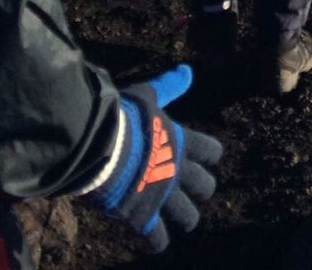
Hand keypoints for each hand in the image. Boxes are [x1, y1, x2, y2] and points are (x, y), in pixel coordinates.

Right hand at [82, 64, 221, 252]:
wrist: (100, 148)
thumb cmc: (123, 117)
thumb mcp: (148, 96)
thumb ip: (168, 86)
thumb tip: (188, 70)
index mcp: (181, 142)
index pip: (211, 151)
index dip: (210, 155)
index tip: (208, 159)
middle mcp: (177, 170)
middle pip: (205, 186)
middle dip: (201, 189)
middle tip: (193, 191)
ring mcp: (163, 195)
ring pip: (188, 216)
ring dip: (186, 218)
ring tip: (182, 221)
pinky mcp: (143, 215)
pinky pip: (158, 238)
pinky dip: (158, 242)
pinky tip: (157, 243)